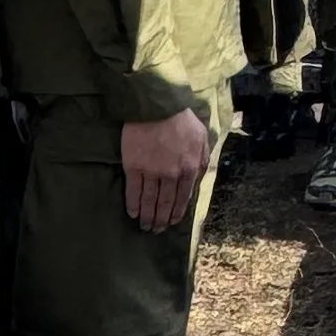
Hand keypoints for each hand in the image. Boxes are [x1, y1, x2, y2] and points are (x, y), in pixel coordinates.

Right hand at [121, 107, 211, 228]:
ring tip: (145, 226)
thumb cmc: (181, 119)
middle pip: (165, 203)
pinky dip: (133, 205)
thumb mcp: (202, 138)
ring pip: (150, 201)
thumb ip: (202, 160)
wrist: (156, 105)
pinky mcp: (133, 167)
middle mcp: (171, 174)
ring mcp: (151, 172)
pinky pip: (133, 191)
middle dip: (161, 220)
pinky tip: (133, 213)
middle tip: (157, 230)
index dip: (176, 213)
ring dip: (148, 217)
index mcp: (189, 168)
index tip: (171, 222)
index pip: (182, 197)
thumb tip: (198, 179)